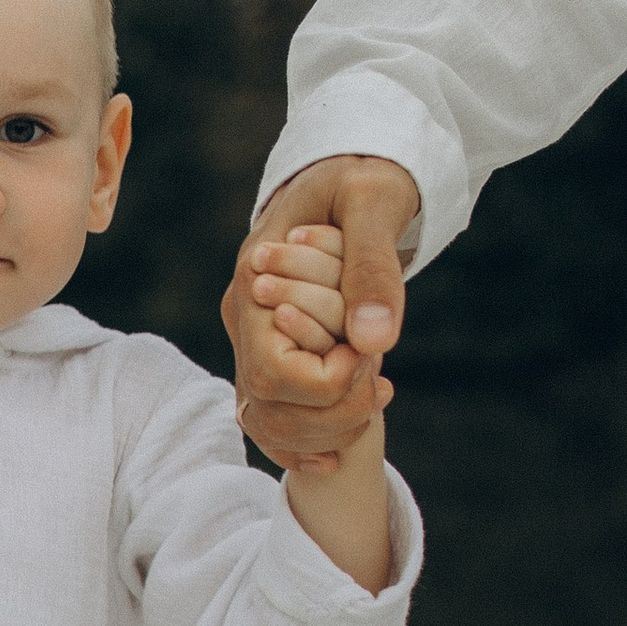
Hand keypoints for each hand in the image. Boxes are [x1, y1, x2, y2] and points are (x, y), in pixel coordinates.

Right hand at [222, 152, 418, 470]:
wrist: (351, 171)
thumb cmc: (364, 176)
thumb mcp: (376, 200)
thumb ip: (373, 265)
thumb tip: (374, 341)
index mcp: (254, 282)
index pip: (276, 373)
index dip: (330, 382)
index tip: (373, 353)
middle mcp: (243, 319)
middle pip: (269, 407)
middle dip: (334, 413)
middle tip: (383, 383)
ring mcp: (253, 339)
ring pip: (267, 423)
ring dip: (325, 432)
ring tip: (377, 396)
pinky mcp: (272, 352)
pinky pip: (271, 420)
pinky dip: (301, 447)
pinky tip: (338, 454)